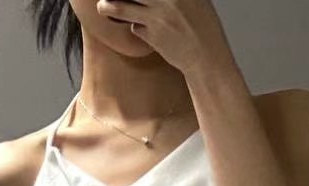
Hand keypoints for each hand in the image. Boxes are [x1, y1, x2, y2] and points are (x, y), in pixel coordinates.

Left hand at [95, 0, 235, 75]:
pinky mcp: (152, 36)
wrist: (206, 56)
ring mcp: (157, 17)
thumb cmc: (202, 26)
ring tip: (102, 6)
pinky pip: (135, 28)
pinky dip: (136, 28)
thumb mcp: (194, 0)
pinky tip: (144, 29)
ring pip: (124, 8)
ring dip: (110, 6)